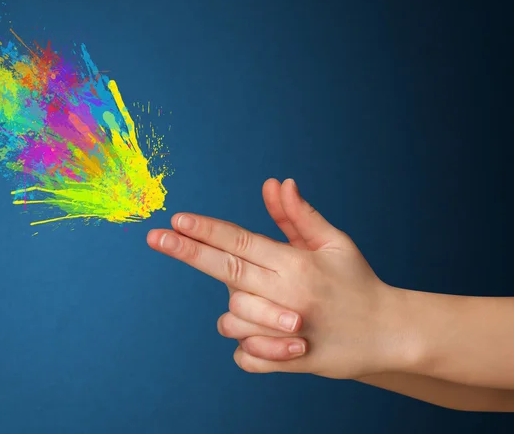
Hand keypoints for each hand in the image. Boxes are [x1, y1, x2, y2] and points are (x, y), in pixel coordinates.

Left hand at [147, 178, 414, 378]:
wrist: (390, 334)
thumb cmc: (357, 282)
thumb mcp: (333, 243)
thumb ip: (298, 215)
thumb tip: (276, 182)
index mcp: (296, 263)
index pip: (241, 240)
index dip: (207, 229)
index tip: (177, 218)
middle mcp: (286, 294)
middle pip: (226, 269)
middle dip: (187, 251)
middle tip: (155, 237)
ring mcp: (285, 331)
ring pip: (230, 317)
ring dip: (237, 312)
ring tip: (268, 310)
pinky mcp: (287, 362)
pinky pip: (244, 356)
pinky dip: (246, 348)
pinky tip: (265, 339)